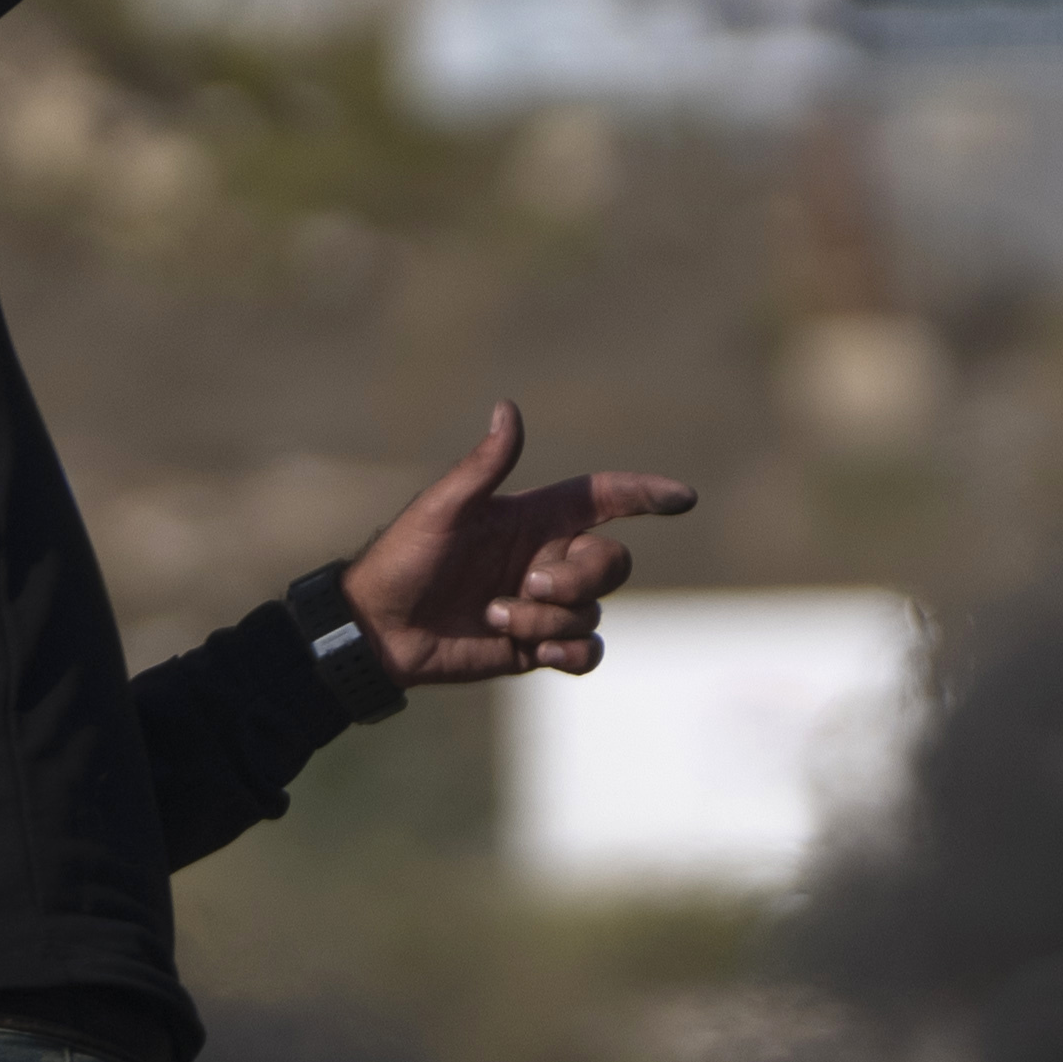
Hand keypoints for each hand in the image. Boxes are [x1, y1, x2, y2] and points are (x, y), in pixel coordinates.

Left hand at [342, 402, 698, 686]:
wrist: (379, 627)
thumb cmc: (403, 558)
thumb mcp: (443, 509)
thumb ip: (483, 466)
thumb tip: (508, 408)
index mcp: (534, 518)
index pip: (606, 499)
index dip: (646, 494)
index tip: (684, 499)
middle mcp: (549, 557)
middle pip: (613, 562)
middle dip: (579, 576)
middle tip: (526, 584)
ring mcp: (546, 603)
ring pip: (593, 610)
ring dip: (548, 618)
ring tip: (495, 617)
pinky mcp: (538, 645)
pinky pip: (588, 651)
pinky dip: (571, 652)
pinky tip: (537, 653)